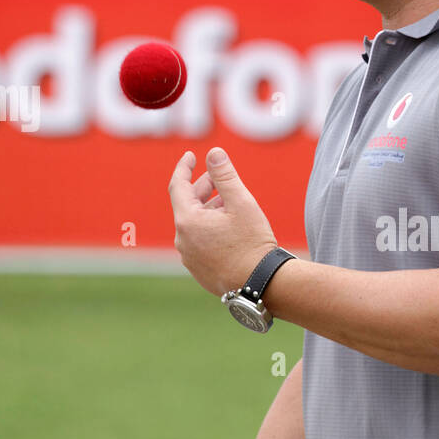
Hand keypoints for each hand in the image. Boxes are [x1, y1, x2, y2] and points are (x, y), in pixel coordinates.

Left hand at [169, 147, 277, 295]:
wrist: (260, 284)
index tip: (191, 156)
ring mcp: (189, 258)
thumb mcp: (241, 203)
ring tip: (231, 205)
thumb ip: (225, 175)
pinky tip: (230, 229)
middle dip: (202, 189)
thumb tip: (213, 153)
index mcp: (188, 221)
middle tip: (218, 179)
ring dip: (209, 211)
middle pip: (187, 206)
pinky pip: (199, 243)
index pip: (178, 186)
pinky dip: (210, 230)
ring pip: (194, 226)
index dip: (184, 168)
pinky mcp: (199, 271)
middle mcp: (182, 241)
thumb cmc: (252, 243)